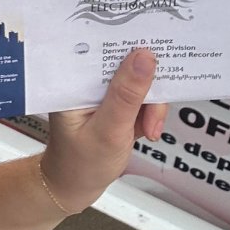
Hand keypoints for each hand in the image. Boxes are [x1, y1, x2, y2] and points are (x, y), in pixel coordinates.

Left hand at [39, 49, 166, 214]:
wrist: (76, 188)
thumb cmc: (80, 164)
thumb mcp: (108, 131)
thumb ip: (127, 95)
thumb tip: (144, 57)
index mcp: (74, 77)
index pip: (102, 46)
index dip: (129, 42)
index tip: (155, 46)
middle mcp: (88, 78)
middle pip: (127, 61)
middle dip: (148, 86)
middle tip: (152, 114)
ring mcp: (104, 90)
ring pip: (140, 79)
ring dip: (151, 105)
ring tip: (148, 129)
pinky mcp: (117, 101)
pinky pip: (143, 95)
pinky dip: (150, 113)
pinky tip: (146, 129)